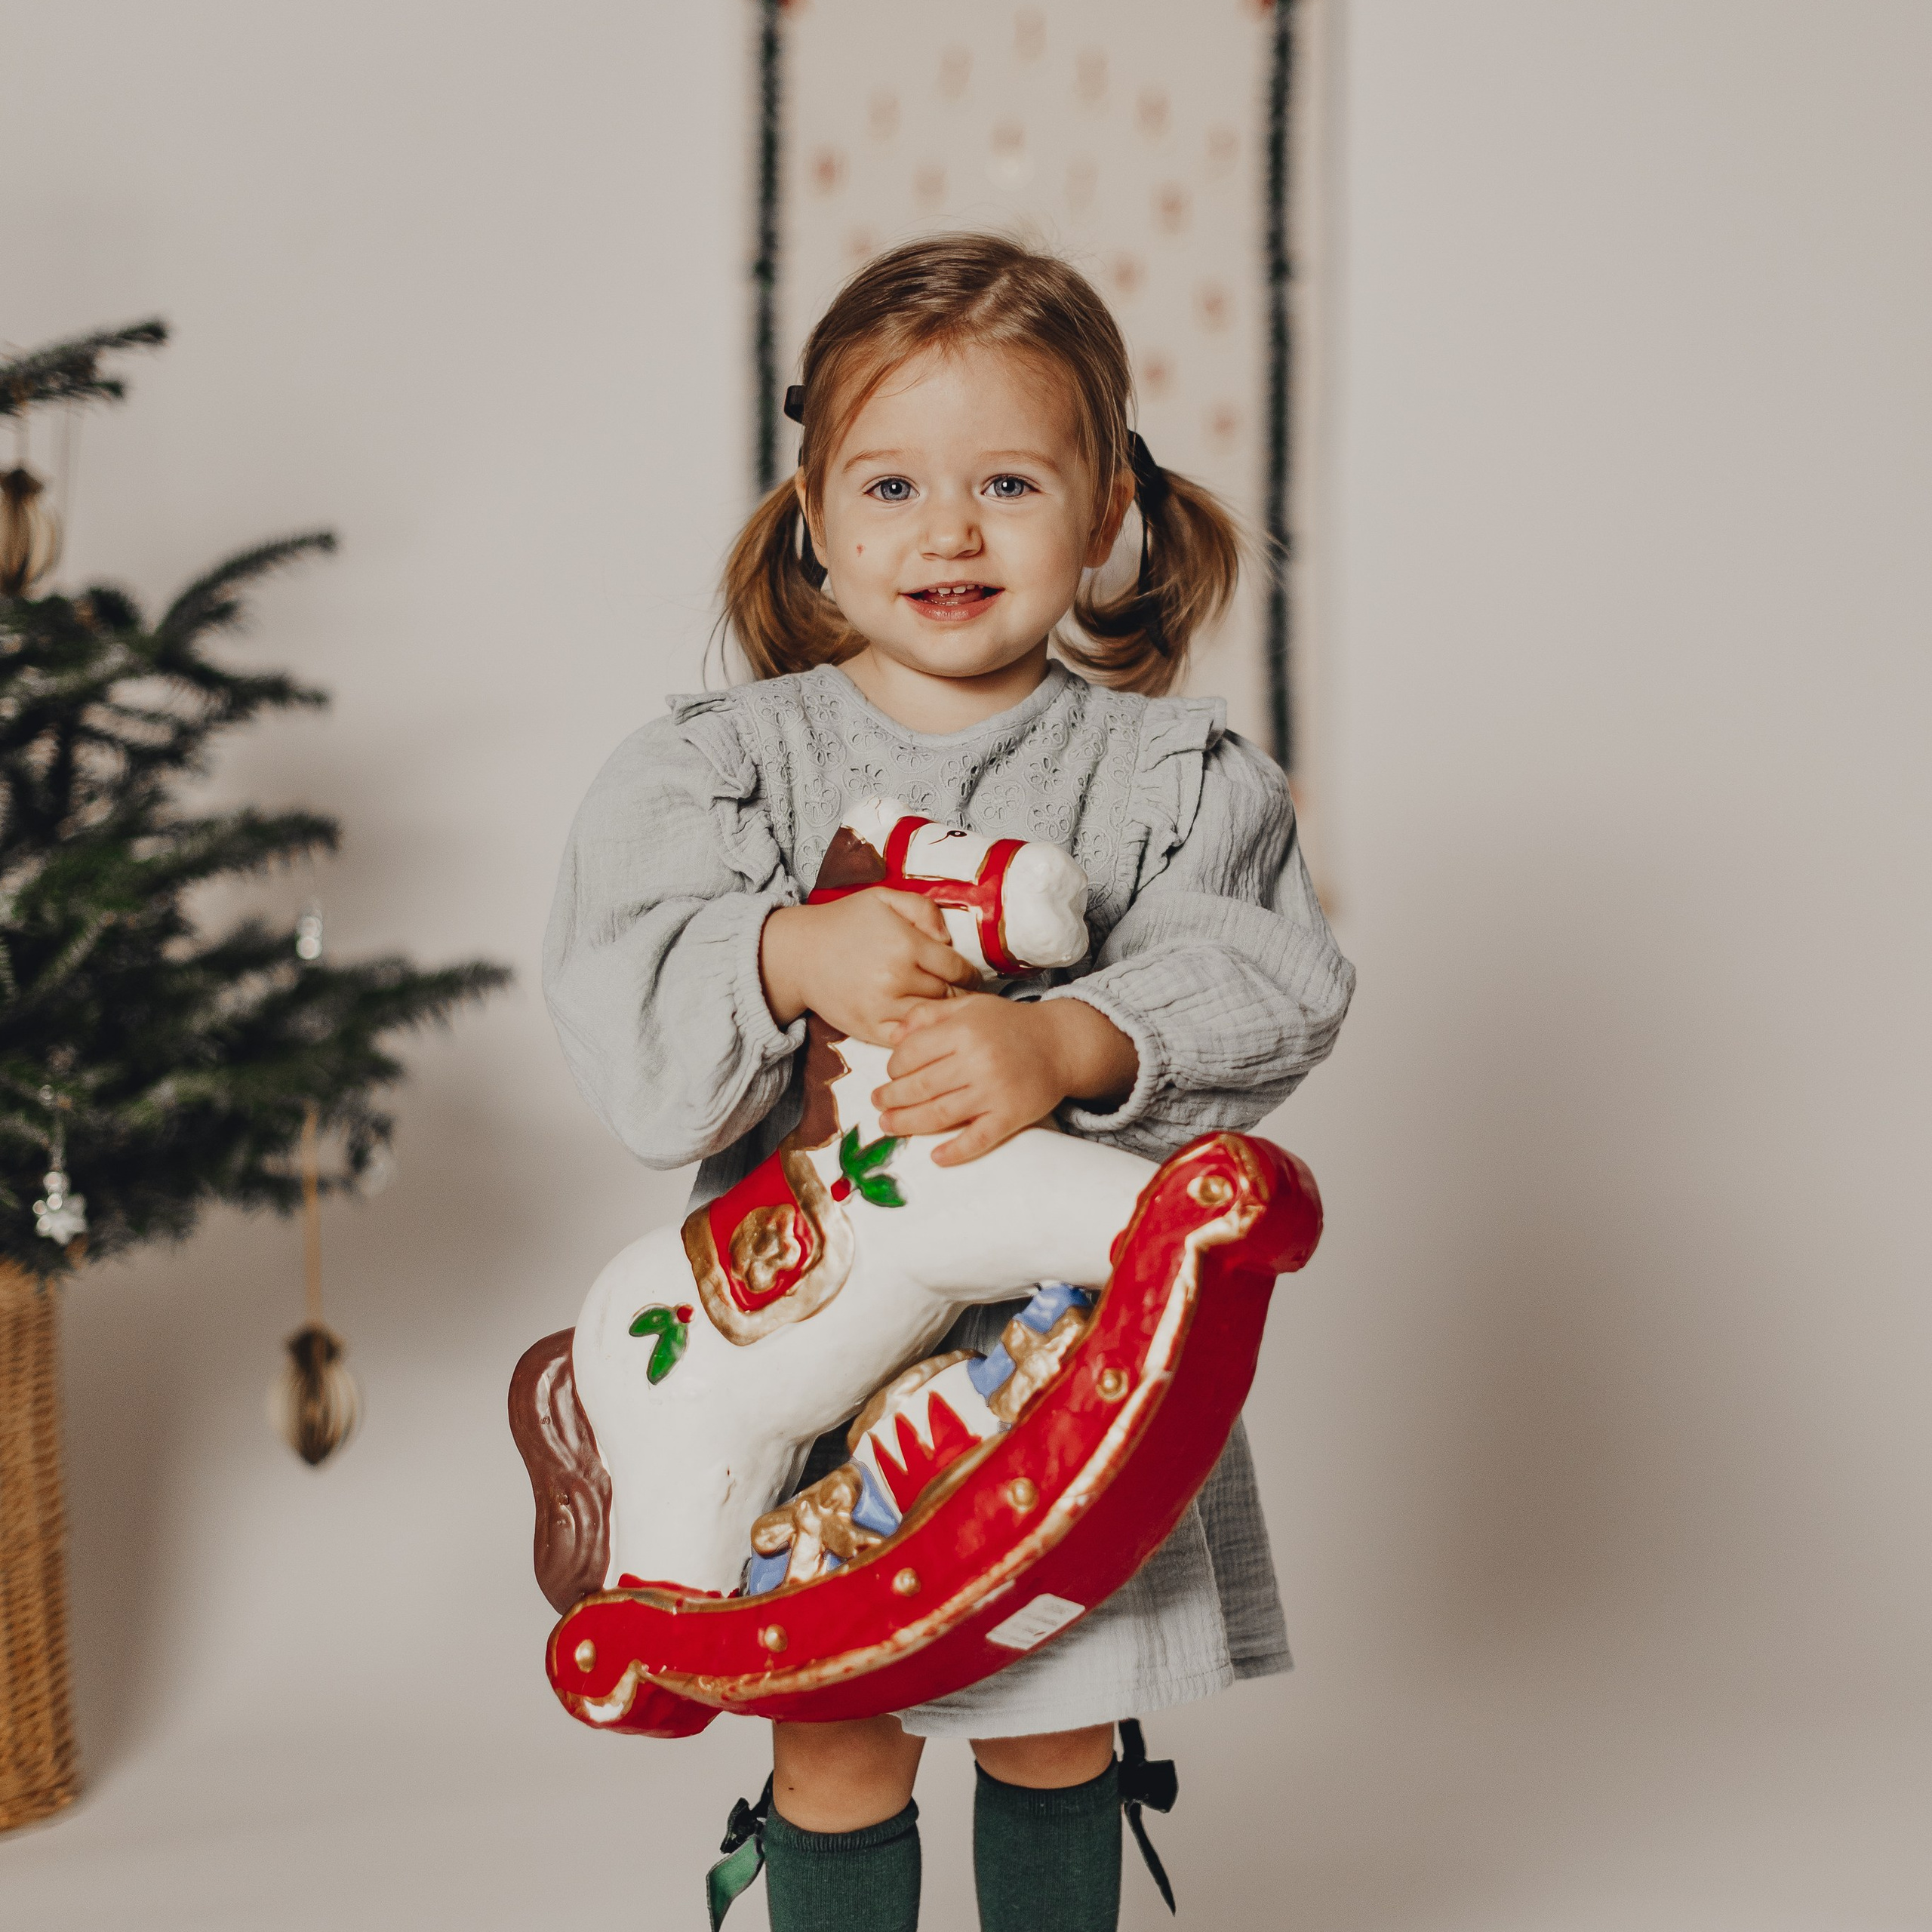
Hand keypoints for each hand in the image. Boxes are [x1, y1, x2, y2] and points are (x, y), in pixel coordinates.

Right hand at [760, 890, 978, 1044]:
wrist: (797, 953)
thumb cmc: (843, 922)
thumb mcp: (883, 898)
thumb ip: (922, 908)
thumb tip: (948, 939)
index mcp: (905, 945)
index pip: (957, 968)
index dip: (970, 973)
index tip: (973, 976)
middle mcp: (896, 979)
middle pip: (947, 994)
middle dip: (959, 993)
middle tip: (966, 994)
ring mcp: (882, 1008)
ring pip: (931, 1017)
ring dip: (943, 1015)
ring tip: (951, 1010)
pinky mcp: (868, 1029)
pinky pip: (908, 1038)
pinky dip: (920, 1034)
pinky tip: (924, 1025)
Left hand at [873, 994, 1138, 1164]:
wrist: (1060, 1043)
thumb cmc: (1008, 1025)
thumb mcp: (969, 1007)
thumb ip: (930, 1015)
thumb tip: (893, 1035)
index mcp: (963, 1030)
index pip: (912, 1054)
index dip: (894, 1067)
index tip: (891, 1074)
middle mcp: (977, 1060)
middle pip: (921, 1086)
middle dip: (891, 1098)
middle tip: (878, 1103)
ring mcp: (995, 1091)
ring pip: (941, 1114)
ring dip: (909, 1124)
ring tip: (889, 1125)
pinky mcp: (1011, 1115)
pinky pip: (979, 1138)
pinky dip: (956, 1151)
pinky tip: (937, 1157)